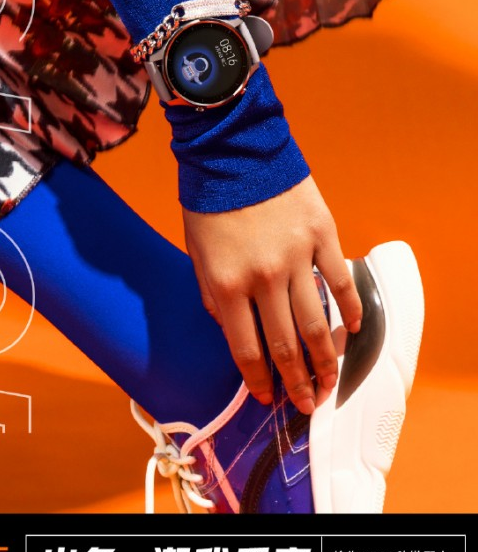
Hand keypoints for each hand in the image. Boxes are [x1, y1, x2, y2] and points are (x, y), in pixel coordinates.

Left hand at [182, 175, 362, 413]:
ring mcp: (297, 257)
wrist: (232, 147)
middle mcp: (263, 278)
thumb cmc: (209, 200)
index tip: (267, 398)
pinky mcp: (322, 235)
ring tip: (332, 381)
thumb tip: (233, 328)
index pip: (246, 349)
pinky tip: (355, 329)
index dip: (259, 381)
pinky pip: (341, 281)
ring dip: (327, 359)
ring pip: (318, 323)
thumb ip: (213, 295)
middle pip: (286, 345)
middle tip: (309, 404)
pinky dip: (351, 309)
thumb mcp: (196, 251)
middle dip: (298, 382)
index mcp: (226, 284)